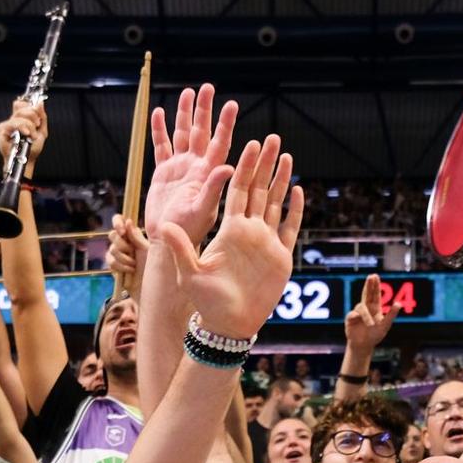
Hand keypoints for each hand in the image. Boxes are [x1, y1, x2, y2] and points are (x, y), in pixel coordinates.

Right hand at [0, 100, 47, 174]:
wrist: (27, 160)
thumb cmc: (32, 148)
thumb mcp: (42, 130)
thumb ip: (42, 116)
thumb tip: (40, 103)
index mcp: (21, 118)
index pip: (22, 104)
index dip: (30, 107)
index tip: (38, 118)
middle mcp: (13, 120)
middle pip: (21, 107)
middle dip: (32, 115)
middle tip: (37, 125)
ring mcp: (7, 124)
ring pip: (18, 115)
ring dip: (29, 125)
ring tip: (32, 135)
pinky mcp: (2, 130)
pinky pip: (12, 123)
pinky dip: (21, 127)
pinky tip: (25, 133)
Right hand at [106, 213, 147, 286]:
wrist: (150, 287)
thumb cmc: (154, 267)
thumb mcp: (148, 250)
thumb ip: (137, 237)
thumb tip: (128, 222)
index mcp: (132, 234)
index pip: (119, 220)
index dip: (117, 222)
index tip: (122, 231)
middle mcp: (124, 241)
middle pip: (112, 235)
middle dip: (123, 245)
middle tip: (133, 253)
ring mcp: (117, 254)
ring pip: (111, 249)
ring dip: (124, 258)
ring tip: (134, 265)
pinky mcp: (113, 266)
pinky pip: (111, 261)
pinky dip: (121, 267)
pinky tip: (130, 271)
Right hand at [144, 84, 238, 250]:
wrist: (169, 241)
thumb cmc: (190, 232)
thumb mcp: (203, 211)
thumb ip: (213, 189)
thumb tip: (228, 168)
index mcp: (208, 174)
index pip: (220, 144)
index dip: (225, 125)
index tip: (232, 105)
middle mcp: (196, 167)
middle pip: (201, 132)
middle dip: (204, 110)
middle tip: (208, 88)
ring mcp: (180, 167)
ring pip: (182, 134)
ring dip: (185, 114)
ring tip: (188, 92)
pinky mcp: (164, 172)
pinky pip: (162, 147)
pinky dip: (159, 131)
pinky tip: (159, 113)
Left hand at [153, 133, 302, 341]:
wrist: (229, 324)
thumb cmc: (207, 301)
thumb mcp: (189, 271)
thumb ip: (180, 247)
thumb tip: (163, 224)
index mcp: (229, 229)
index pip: (237, 190)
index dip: (244, 167)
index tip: (248, 144)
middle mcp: (248, 230)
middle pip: (259, 189)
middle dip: (265, 164)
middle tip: (272, 138)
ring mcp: (266, 241)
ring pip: (276, 203)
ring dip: (281, 179)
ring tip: (286, 155)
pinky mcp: (281, 256)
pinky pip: (289, 227)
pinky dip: (294, 209)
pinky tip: (298, 190)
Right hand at [343, 273, 395, 354]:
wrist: (363, 345)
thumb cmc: (374, 335)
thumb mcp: (385, 325)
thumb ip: (391, 314)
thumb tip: (399, 304)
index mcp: (375, 308)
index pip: (375, 294)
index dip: (375, 285)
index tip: (374, 276)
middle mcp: (366, 308)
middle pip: (367, 293)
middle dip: (369, 285)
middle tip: (371, 276)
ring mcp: (357, 312)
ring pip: (361, 307)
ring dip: (366, 315)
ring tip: (371, 324)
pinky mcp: (350, 318)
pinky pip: (353, 314)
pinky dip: (357, 317)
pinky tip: (358, 319)